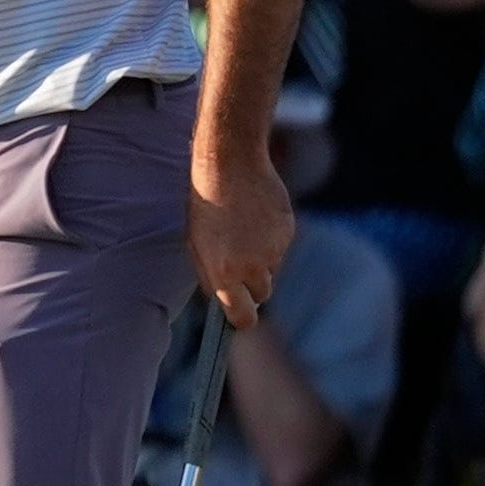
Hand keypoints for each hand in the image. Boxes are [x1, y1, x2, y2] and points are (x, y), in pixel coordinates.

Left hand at [188, 142, 292, 328]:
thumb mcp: (196, 245)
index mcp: (223, 274)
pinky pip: (281, 246)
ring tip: (242, 230)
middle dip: (252, 285)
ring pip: (272, 269)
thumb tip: (225, 300)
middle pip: (261, 294)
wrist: (228, 167)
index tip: (241, 316)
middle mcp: (252, 268)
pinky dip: (271, 238)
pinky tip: (255, 216)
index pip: (243, 317)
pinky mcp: (288, 232)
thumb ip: (211, 276)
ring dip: (261, 258)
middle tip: (239, 262)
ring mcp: (274, 250)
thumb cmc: (204, 207)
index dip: (243, 318)